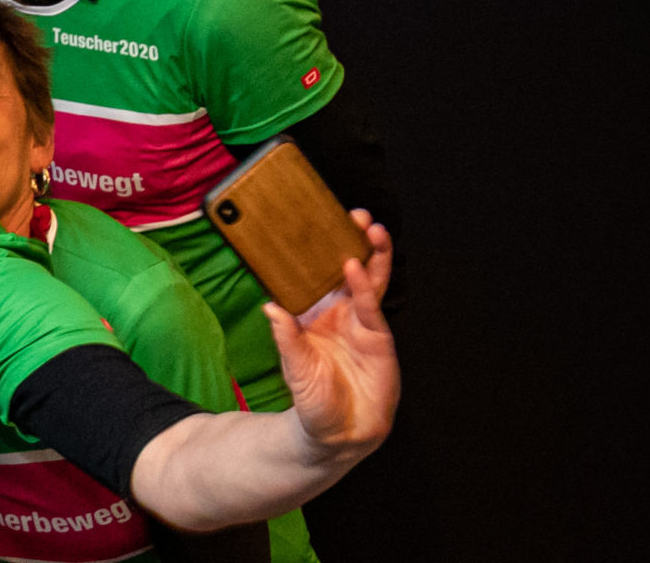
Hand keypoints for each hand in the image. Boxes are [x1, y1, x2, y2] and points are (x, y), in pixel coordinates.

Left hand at [269, 214, 397, 459]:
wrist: (339, 434)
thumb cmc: (313, 400)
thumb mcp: (294, 368)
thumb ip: (286, 338)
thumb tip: (270, 308)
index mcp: (315, 316)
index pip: (319, 276)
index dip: (323, 251)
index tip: (320, 223)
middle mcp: (340, 315)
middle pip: (350, 272)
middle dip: (355, 243)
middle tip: (355, 215)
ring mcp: (361, 325)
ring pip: (369, 284)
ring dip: (372, 257)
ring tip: (371, 231)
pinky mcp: (379, 341)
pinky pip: (371, 309)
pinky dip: (364, 289)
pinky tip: (358, 269)